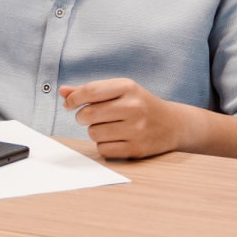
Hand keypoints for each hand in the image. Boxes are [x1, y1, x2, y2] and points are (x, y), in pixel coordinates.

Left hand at [61, 79, 185, 158]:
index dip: (73, 99)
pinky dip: (104, 145)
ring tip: (108, 127)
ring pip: (94, 133)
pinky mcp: (136, 149)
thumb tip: (63, 92)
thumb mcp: (120, 90)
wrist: (173, 124)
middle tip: (89, 117)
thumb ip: (91, 91)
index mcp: (128, 87)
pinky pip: (103, 149)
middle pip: (88, 114)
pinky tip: (116, 139)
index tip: (70, 104)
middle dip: (82, 117)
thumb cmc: (140, 104)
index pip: (90, 91)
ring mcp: (136, 129)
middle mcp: (133, 106)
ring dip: (95, 131)